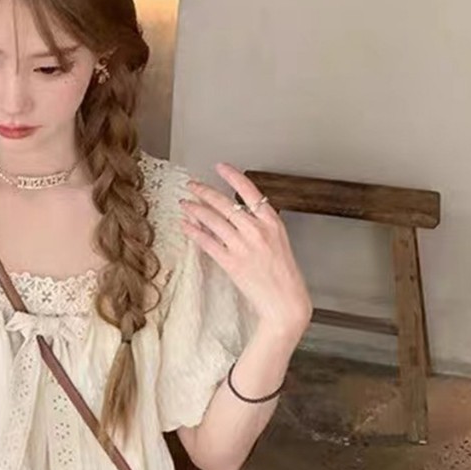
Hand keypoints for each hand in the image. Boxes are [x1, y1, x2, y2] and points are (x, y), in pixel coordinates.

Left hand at [181, 163, 311, 341]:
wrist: (285, 303)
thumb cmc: (284, 276)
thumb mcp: (279, 242)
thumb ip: (260, 226)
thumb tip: (236, 215)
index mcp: (272, 222)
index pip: (250, 191)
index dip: (232, 176)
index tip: (220, 166)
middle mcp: (257, 230)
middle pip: (224, 203)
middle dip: (204, 191)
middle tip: (191, 185)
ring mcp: (243, 246)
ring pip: (213, 220)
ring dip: (195, 210)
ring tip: (184, 204)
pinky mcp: (231, 263)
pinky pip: (207, 242)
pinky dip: (194, 232)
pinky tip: (185, 225)